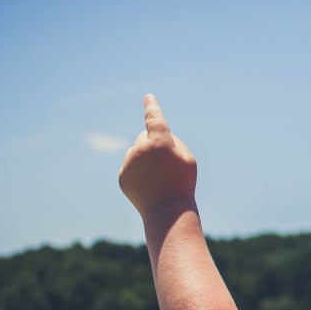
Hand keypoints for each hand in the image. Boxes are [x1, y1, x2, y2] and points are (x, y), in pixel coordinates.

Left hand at [119, 94, 197, 217]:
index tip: (148, 98)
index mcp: (160, 143)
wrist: (167, 212)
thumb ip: (173, 143)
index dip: (152, 107)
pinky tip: (149, 186)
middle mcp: (140, 149)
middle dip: (152, 144)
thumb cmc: (182, 184)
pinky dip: (138, 173)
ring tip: (159, 179)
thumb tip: (155, 137)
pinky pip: (131, 167)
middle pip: (144, 137)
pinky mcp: (122, 176)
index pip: (154, 118)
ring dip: (146, 160)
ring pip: (136, 153)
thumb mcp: (188, 160)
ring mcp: (129, 163)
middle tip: (166, 164)